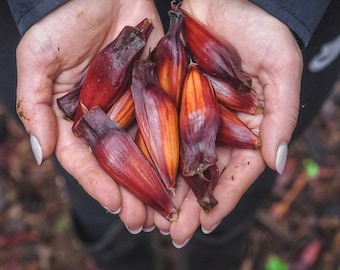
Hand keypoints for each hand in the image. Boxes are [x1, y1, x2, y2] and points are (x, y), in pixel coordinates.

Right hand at [15, 0, 164, 230]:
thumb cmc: (68, 20)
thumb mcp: (38, 58)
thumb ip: (33, 105)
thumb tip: (40, 154)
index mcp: (77, 118)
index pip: (86, 160)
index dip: (99, 185)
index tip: (118, 207)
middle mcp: (108, 119)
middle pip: (121, 165)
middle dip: (133, 194)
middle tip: (149, 222)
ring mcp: (135, 108)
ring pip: (148, 152)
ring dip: (159, 183)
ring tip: (171, 210)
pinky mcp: (159, 94)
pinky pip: (170, 125)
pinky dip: (178, 149)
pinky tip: (189, 172)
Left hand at [156, 0, 302, 246]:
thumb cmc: (256, 27)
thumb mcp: (281, 66)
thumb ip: (283, 114)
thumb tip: (277, 163)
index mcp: (247, 126)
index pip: (238, 171)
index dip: (224, 199)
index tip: (205, 226)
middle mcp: (217, 127)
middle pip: (203, 174)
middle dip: (189, 205)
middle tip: (172, 233)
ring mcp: (190, 116)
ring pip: (177, 160)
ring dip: (165, 190)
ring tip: (151, 218)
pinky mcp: (167, 101)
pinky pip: (157, 133)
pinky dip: (148, 157)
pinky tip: (136, 179)